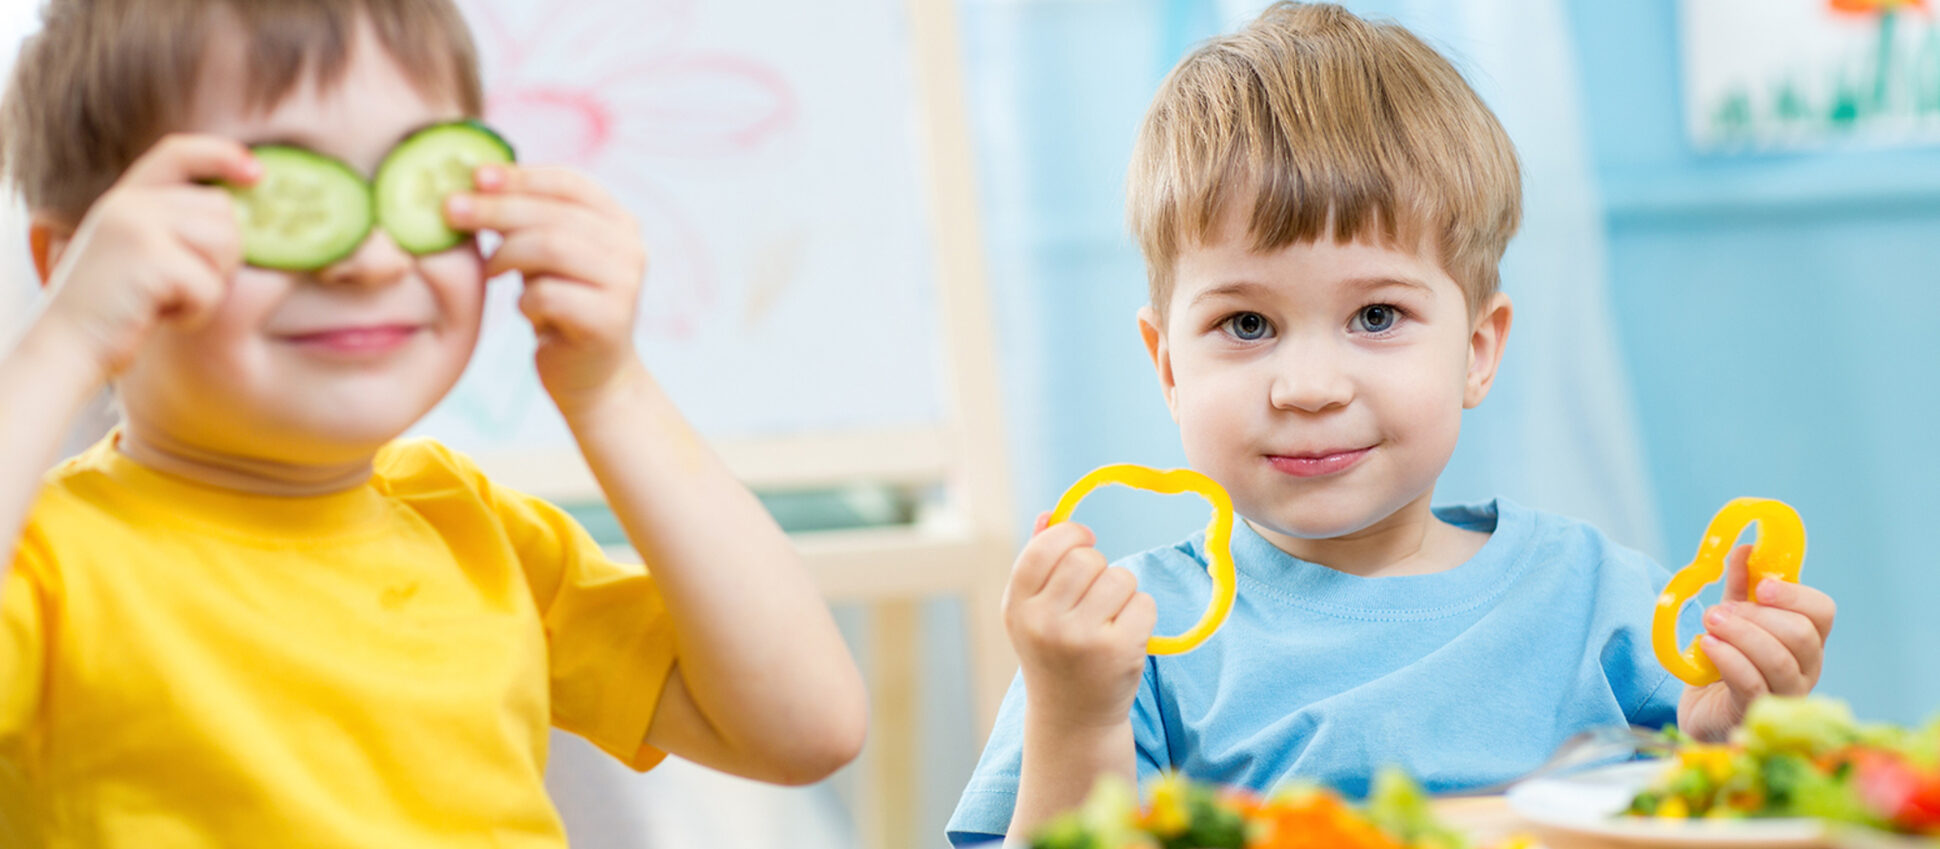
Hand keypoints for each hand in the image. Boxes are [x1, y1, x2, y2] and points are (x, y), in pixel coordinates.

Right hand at [35, 134, 256, 380]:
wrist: (65, 346)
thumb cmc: (115, 309)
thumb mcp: (138, 252)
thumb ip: (174, 226)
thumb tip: (243, 216)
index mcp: (126, 198)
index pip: (179, 152)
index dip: (222, 155)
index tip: (256, 173)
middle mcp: (130, 203)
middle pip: (223, 211)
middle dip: (223, 256)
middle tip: (181, 286)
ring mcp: (137, 226)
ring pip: (225, 245)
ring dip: (211, 285)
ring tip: (168, 300)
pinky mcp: (149, 257)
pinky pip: (210, 285)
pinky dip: (197, 311)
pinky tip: (160, 316)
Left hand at [446, 164, 647, 414]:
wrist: (593, 377)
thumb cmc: (562, 306)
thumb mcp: (549, 255)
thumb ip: (530, 220)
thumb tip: (475, 181)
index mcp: (619, 222)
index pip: (569, 182)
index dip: (521, 176)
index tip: (475, 176)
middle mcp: (630, 248)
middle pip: (553, 214)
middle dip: (496, 209)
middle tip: (451, 210)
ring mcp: (624, 284)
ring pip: (551, 247)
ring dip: (506, 255)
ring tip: (489, 270)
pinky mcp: (609, 320)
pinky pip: (548, 294)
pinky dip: (525, 301)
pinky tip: (525, 310)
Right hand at [1003, 512, 1156, 728]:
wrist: (1073, 718)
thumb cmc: (1054, 653)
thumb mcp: (1032, 611)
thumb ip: (1037, 562)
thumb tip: (1050, 514)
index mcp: (1018, 607)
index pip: (1043, 548)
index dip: (1069, 534)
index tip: (1084, 540)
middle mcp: (1044, 623)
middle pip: (1086, 559)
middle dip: (1098, 566)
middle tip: (1095, 592)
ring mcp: (1082, 639)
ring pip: (1120, 578)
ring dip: (1122, 591)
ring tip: (1109, 617)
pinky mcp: (1119, 651)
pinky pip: (1144, 603)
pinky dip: (1141, 613)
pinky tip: (1125, 635)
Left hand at [1677, 543, 1836, 740]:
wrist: (1703, 710)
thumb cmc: (1726, 663)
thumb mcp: (1733, 618)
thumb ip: (1741, 586)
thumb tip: (1745, 549)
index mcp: (1806, 640)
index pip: (1822, 612)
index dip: (1794, 595)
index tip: (1762, 586)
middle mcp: (1805, 668)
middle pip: (1802, 635)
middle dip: (1757, 616)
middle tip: (1718, 611)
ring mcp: (1785, 694)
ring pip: (1778, 660)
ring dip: (1740, 635)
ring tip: (1709, 624)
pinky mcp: (1756, 712)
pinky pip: (1751, 683)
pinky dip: (1727, 659)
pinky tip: (1707, 646)